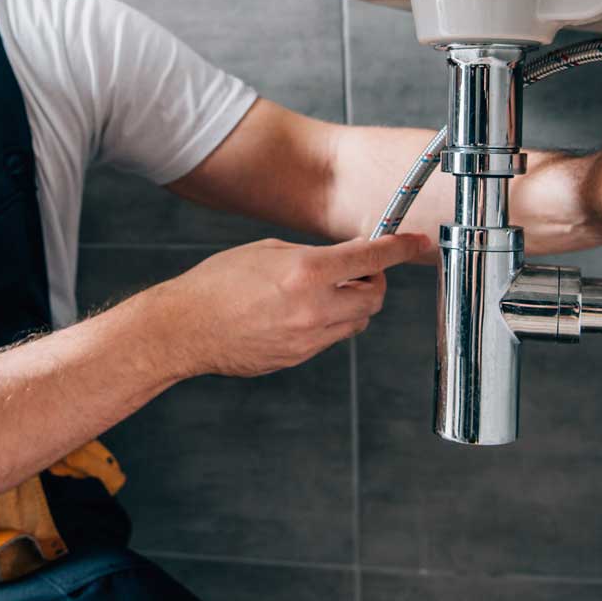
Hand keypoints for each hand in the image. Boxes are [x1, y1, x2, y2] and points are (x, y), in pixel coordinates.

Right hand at [148, 234, 428, 378]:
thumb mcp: (268, 251)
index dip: (400, 249)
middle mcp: (313, 307)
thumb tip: (347, 258)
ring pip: (357, 322)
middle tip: (357, 271)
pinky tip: (300, 313)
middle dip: (372, 282)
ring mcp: (308, 338)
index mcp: (306, 271)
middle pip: (374, 297)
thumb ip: (314, 255)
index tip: (417, 243)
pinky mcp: (299, 357)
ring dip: (352, 305)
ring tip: (322, 293)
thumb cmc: (217, 283)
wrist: (184, 328)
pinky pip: (331, 339)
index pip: (372, 259)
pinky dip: (329, 323)